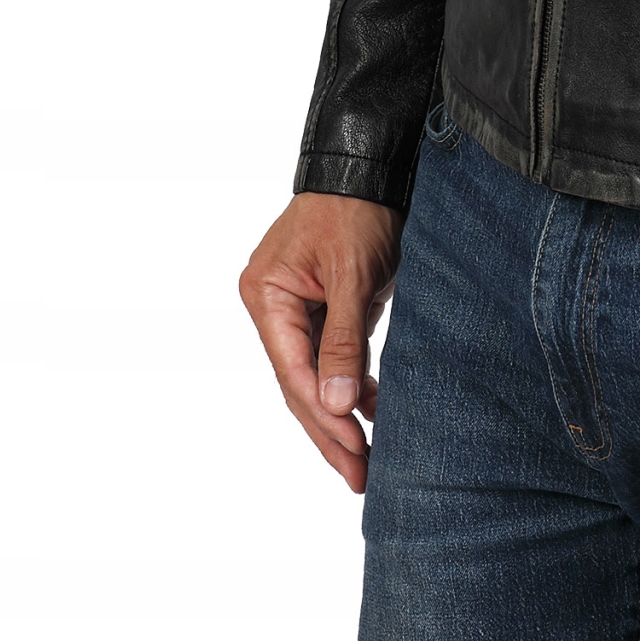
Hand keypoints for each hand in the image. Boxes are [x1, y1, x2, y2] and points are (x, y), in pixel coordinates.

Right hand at [239, 192, 403, 491]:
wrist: (373, 164)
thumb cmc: (358, 208)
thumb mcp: (353, 274)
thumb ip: (344, 341)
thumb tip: (336, 407)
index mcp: (265, 295)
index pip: (293, 371)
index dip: (323, 414)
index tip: (354, 449)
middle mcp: (273, 306)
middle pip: (299, 383)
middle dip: (330, 430)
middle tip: (359, 475)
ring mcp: (296, 308)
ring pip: (316, 376)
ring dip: (341, 415)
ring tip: (367, 459)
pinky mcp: (324, 306)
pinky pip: (333, 357)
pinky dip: (352, 384)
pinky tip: (372, 411)